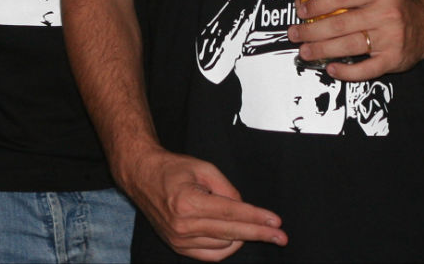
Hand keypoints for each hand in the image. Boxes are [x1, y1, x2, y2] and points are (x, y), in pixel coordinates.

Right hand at [118, 146, 285, 260]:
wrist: (142, 177)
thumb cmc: (173, 169)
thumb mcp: (203, 168)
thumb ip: (227, 190)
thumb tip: (245, 209)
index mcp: (188, 203)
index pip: (231, 214)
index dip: (257, 218)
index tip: (276, 222)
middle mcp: (182, 225)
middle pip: (231, 233)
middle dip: (259, 234)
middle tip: (281, 236)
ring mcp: (179, 240)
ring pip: (223, 247)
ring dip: (241, 237)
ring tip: (247, 223)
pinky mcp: (178, 247)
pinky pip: (211, 255)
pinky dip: (226, 248)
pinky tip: (235, 237)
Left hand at [289, 0, 423, 79]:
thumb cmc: (397, 6)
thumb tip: (307, 4)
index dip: (317, 5)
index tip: (300, 11)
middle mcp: (386, 13)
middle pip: (340, 23)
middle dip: (312, 31)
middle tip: (294, 34)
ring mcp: (391, 38)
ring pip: (348, 46)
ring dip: (321, 50)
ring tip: (305, 51)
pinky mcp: (394, 60)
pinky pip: (365, 69)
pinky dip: (346, 71)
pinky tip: (331, 68)